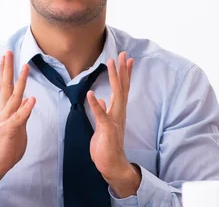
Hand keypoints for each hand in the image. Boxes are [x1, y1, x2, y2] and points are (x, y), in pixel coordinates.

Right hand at [0, 51, 35, 198]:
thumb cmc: (8, 145)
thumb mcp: (17, 125)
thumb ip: (22, 112)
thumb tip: (28, 98)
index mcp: (6, 110)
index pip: (6, 87)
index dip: (7, 71)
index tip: (7, 56)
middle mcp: (5, 112)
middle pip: (7, 86)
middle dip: (8, 69)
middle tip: (9, 52)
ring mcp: (7, 120)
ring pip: (15, 98)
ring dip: (20, 82)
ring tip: (25, 67)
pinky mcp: (10, 130)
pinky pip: (19, 118)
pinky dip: (25, 109)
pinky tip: (32, 99)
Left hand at [88, 51, 139, 196]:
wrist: (112, 165)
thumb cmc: (108, 146)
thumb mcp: (103, 125)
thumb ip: (104, 110)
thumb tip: (101, 99)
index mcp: (117, 111)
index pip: (122, 88)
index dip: (123, 73)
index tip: (126, 59)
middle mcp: (119, 113)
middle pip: (122, 87)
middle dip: (122, 70)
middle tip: (123, 54)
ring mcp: (114, 120)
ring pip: (116, 95)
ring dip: (114, 78)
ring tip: (111, 63)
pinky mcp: (107, 129)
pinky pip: (101, 115)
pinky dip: (96, 104)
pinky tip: (92, 94)